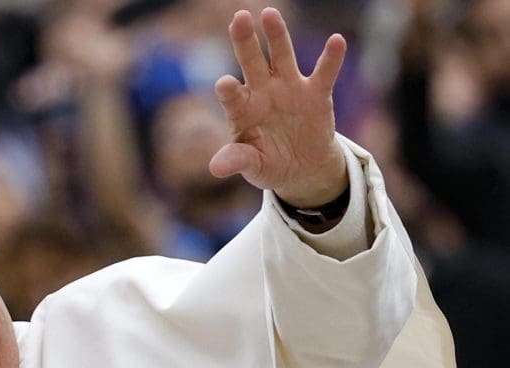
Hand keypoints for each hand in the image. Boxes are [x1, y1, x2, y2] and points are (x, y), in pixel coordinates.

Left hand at [209, 8, 347, 206]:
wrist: (302, 169)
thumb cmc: (269, 164)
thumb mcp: (253, 167)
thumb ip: (237, 161)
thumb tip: (215, 168)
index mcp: (242, 110)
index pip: (232, 97)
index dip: (228, 90)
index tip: (224, 84)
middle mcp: (263, 92)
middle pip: (251, 63)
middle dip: (244, 41)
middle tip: (238, 18)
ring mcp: (289, 89)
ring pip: (282, 57)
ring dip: (277, 36)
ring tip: (270, 14)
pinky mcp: (316, 94)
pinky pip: (324, 73)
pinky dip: (331, 58)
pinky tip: (336, 41)